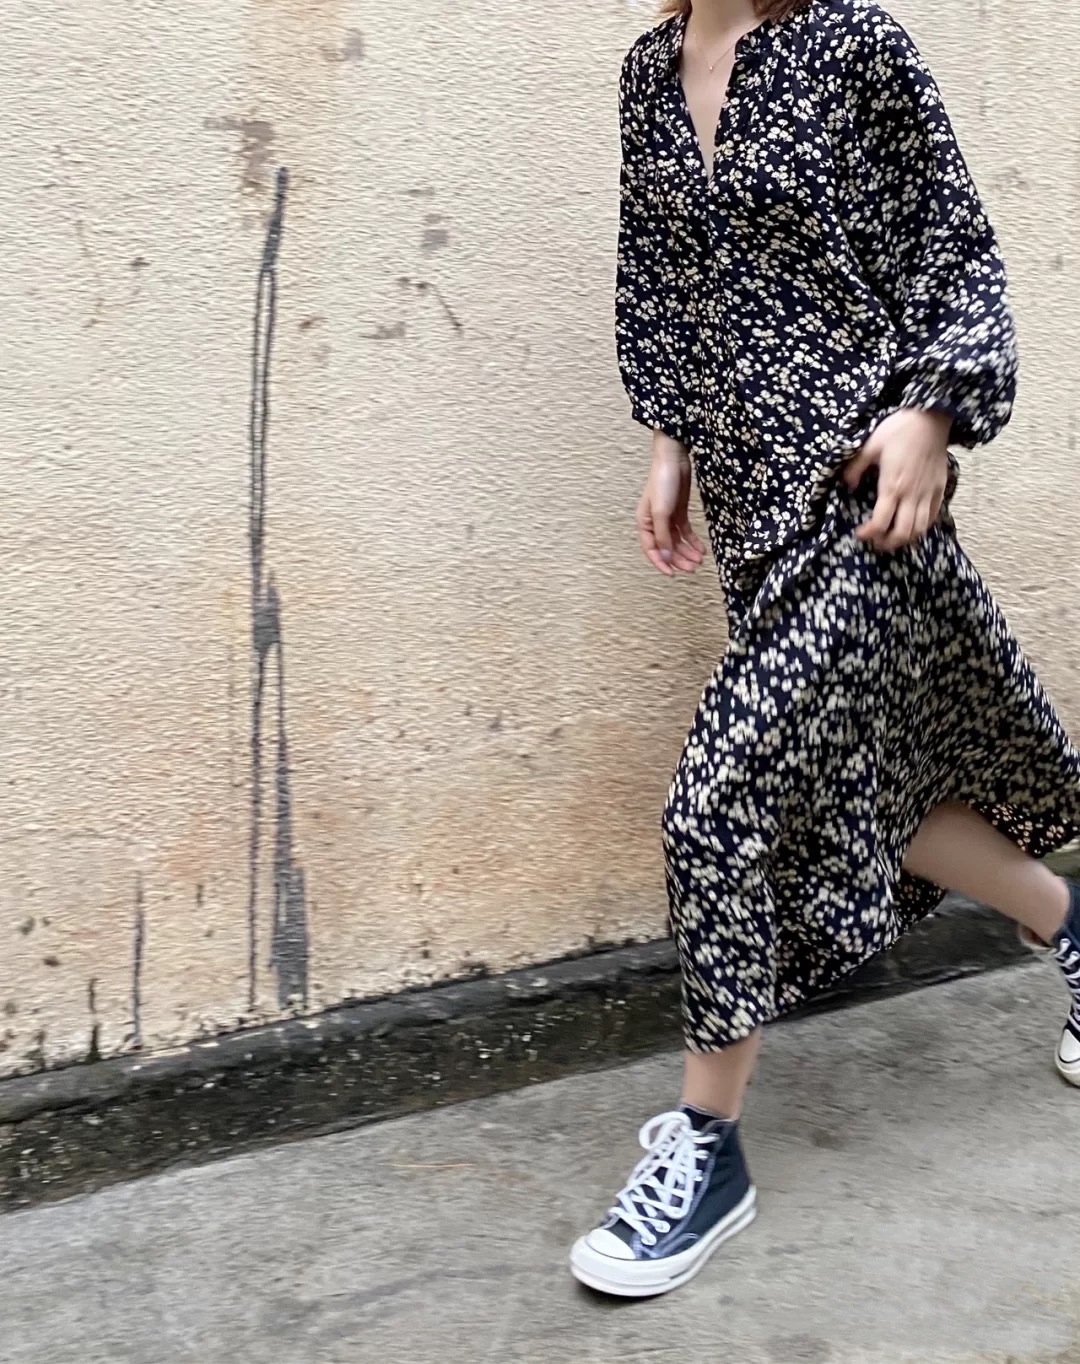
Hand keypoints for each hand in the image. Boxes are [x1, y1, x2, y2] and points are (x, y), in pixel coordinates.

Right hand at [636, 433, 705, 576]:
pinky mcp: (679, 512)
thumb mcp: (661, 512)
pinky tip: (701, 549)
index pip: (651, 550)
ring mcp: (668, 518)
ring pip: (677, 542)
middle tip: (694, 568)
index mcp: (644, 524)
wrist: (673, 459)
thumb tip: (666, 557)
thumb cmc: (662, 483)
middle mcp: (654, 523)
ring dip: (688, 552)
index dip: (662, 563)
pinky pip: (685, 532)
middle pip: (667, 548)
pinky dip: (693, 541)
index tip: (673, 575)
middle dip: (679, 559)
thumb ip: (663, 536)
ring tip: (700, 561)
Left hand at [844, 407, 951, 552]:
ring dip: (905, 539)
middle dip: (887, 543)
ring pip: (920, 529)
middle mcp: (912, 494)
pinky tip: (911, 526)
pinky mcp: (939, 488)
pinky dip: (922, 527)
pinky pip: (932, 516)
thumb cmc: (899, 429)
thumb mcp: (869, 445)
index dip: (869, 533)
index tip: (859, 533)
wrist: (931, 417)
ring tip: (892, 539)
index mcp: (892, 485)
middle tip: (875, 542)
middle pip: (902, 532)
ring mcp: (928, 493)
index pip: (881, 522)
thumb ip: (855, 467)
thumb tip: (846, 485)